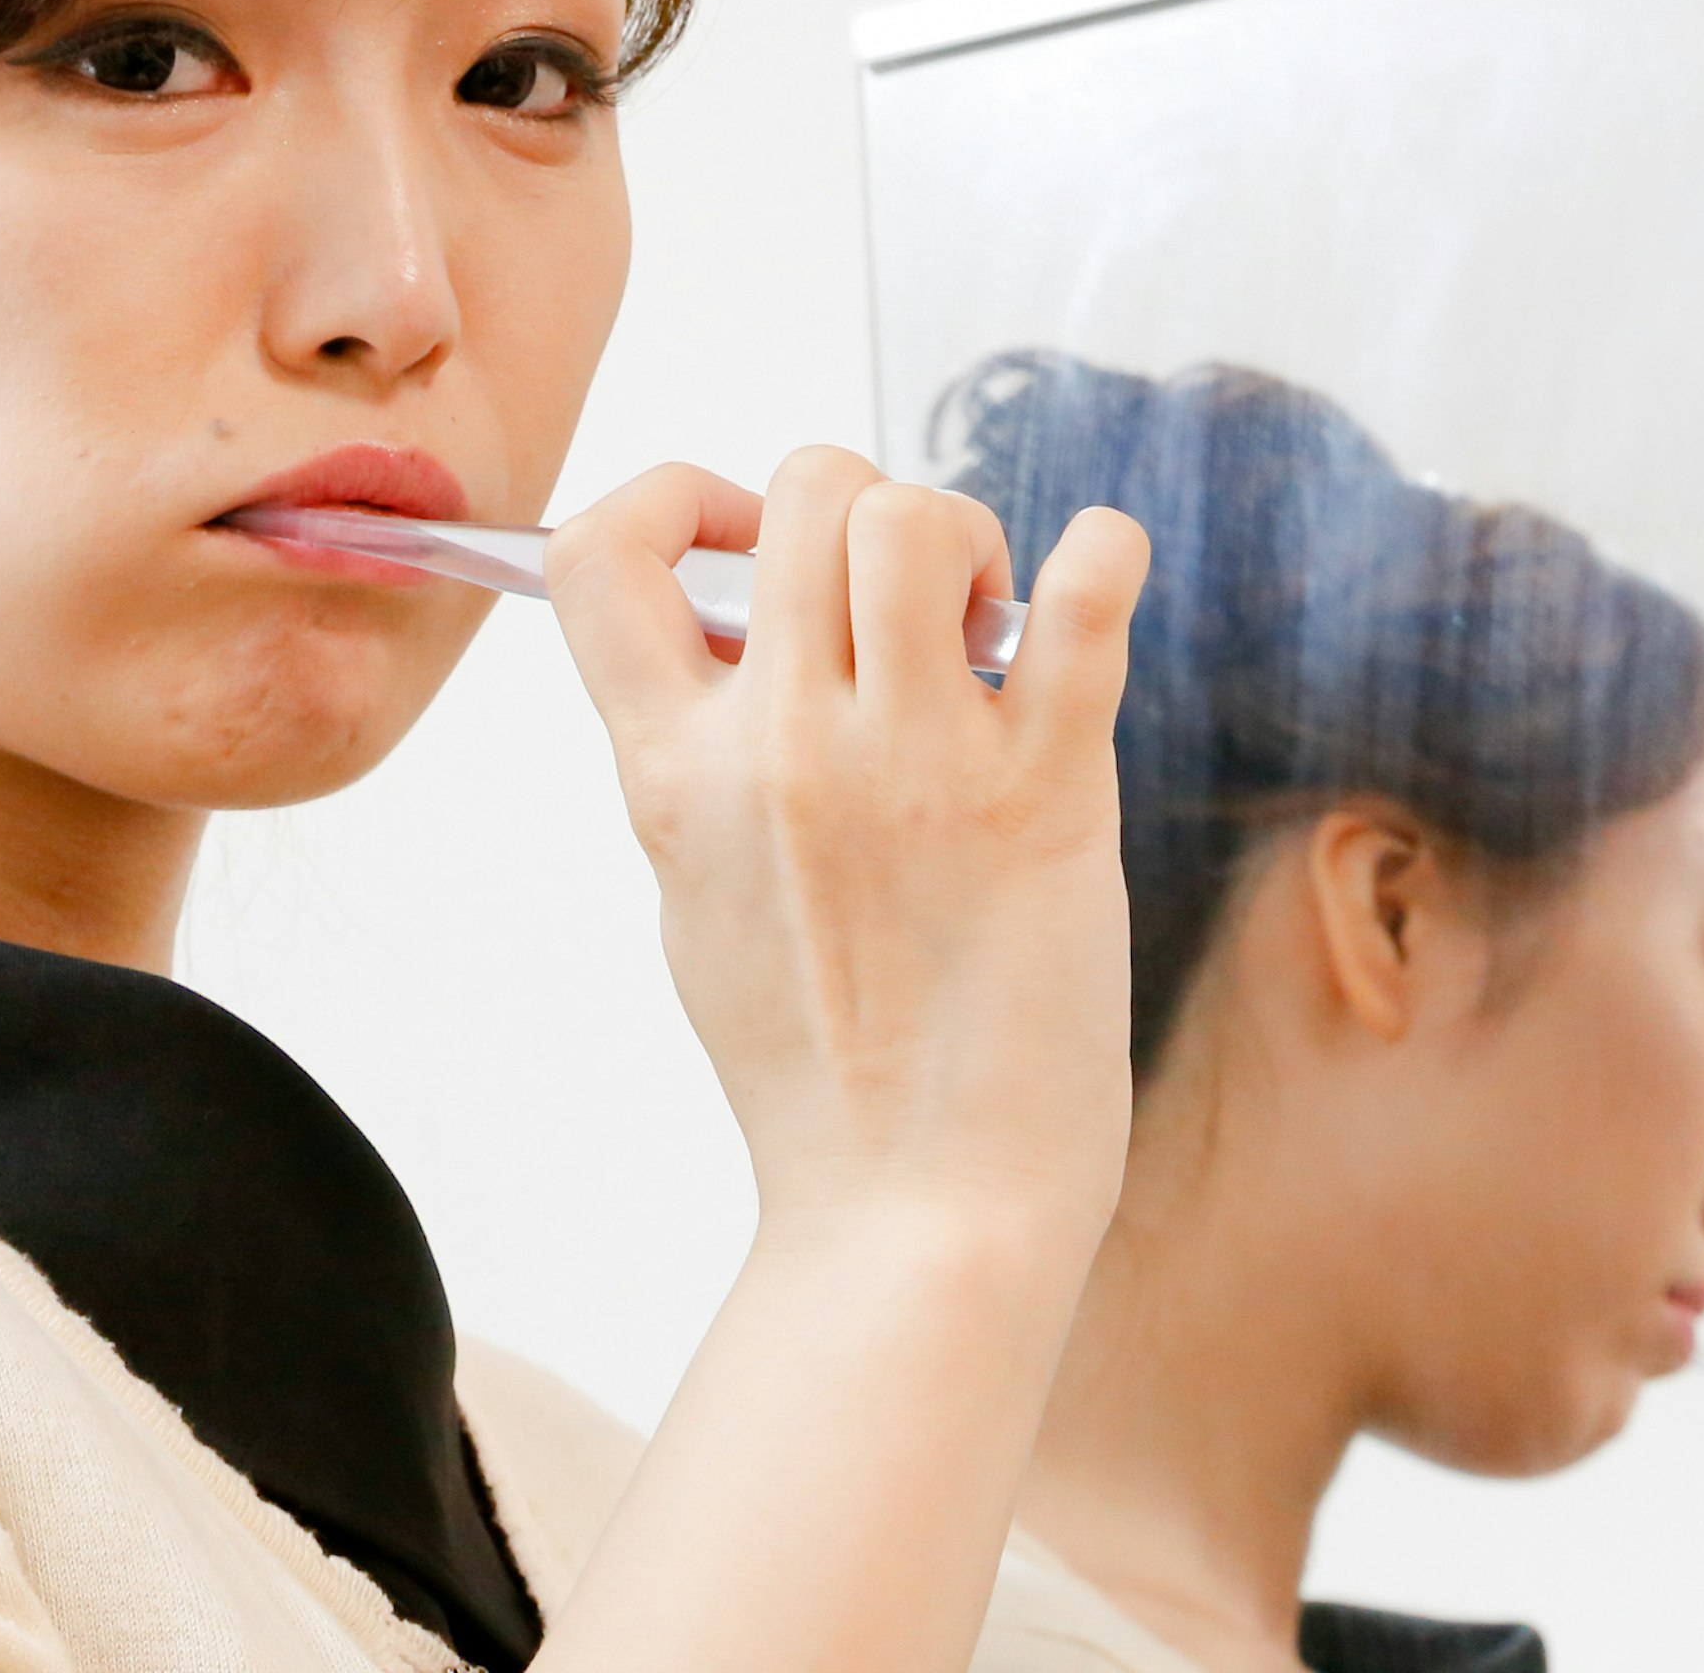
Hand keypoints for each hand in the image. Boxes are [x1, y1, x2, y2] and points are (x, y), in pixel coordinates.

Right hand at [546, 449, 1149, 1247]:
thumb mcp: (695, 898)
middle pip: (806, 491)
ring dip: (967, 541)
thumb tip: (725, 633)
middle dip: (862, 508)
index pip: (599, 552)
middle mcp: (782, 750)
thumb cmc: (818, 1069)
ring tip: (992, 632)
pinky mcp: (1045, 794)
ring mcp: (914, 765)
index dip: (675, 497)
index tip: (741, 542)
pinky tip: (1101, 577)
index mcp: (674, 774)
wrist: (919, 1211)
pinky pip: (1084, 601)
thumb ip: (697, 761)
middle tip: (908, 605)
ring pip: (918, 517)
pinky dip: (1104, 555)